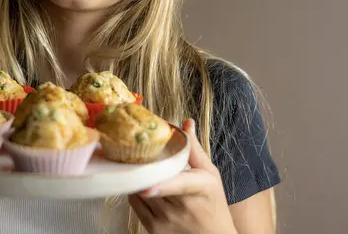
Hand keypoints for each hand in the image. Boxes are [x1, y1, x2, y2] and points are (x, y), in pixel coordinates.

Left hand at [128, 119, 236, 233]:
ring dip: (139, 179)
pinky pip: (134, 203)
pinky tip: (145, 188)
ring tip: (145, 171)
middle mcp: (182, 207)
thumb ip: (194, 150)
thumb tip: (186, 122)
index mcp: (200, 188)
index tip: (148, 187)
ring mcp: (167, 220)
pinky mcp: (154, 229)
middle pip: (154, 182)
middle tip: (138, 153)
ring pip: (140, 191)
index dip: (163, 185)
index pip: (181, 185)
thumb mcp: (210, 175)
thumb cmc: (213, 205)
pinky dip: (136, 192)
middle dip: (144, 167)